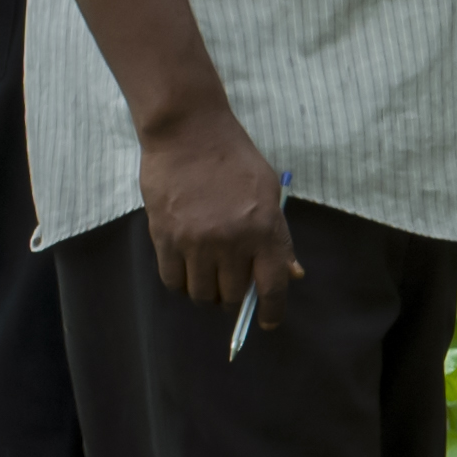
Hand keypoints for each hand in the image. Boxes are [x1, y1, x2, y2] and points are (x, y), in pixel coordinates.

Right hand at [137, 107, 295, 325]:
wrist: (189, 133)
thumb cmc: (235, 160)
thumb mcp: (269, 193)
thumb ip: (279, 237)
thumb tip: (292, 274)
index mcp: (263, 229)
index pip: (272, 286)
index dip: (272, 311)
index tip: (269, 323)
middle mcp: (231, 241)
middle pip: (231, 296)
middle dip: (233, 299)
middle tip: (232, 286)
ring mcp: (195, 242)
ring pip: (200, 293)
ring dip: (206, 293)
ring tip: (209, 277)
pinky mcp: (164, 237)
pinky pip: (172, 280)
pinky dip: (181, 283)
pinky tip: (187, 270)